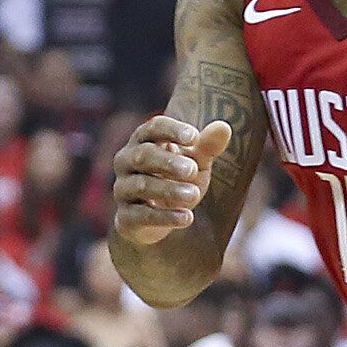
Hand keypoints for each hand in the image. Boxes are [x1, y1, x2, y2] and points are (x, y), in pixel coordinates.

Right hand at [111, 114, 231, 244]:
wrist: (159, 219)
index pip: (153, 127)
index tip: (194, 137)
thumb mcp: (196, 163)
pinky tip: (187, 218)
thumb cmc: (177, 179)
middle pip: (143, 155)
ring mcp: (123, 189)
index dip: (172, 130)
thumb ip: (207, 147)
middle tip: (192, 170)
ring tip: (194, 194)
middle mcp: (126, 161)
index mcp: (143, 141)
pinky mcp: (125, 217)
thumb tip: (223, 127)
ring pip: (142, 185)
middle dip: (168, 162)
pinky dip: (165, 217)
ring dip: (169, 189)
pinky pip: (141, 215)